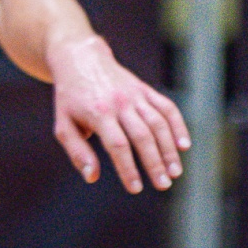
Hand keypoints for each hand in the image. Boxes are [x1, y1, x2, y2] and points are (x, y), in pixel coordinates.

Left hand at [48, 34, 190, 192]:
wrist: (80, 59)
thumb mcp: (63, 124)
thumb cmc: (70, 98)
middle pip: (143, 136)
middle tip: (164, 185)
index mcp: (98, 113)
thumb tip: (92, 177)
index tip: (136, 188)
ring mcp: (135, 94)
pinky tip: (184, 145)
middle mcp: (120, 102)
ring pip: (158, 123)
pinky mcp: (144, 89)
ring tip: (175, 172)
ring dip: (169, 149)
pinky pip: (166, 107)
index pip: (118, 145)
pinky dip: (178, 125)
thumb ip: (77, 152)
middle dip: (155, 162)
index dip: (128, 168)